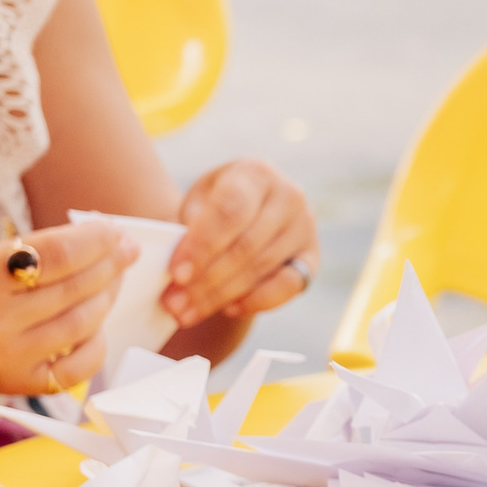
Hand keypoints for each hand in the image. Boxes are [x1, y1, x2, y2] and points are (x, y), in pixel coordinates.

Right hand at [0, 221, 133, 395]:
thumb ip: (26, 253)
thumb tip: (91, 244)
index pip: (60, 254)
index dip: (97, 240)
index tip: (116, 232)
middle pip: (76, 289)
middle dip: (110, 265)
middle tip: (127, 251)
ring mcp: (6, 358)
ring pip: (81, 324)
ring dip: (106, 298)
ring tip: (113, 280)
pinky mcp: (13, 384)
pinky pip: (74, 368)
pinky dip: (94, 345)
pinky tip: (97, 326)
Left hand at [164, 160, 318, 328]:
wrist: (250, 211)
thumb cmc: (217, 206)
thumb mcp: (199, 202)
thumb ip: (191, 228)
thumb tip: (180, 270)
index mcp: (255, 174)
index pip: (230, 212)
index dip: (202, 246)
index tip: (176, 273)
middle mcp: (288, 196)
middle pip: (246, 246)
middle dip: (207, 279)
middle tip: (174, 303)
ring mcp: (305, 227)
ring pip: (261, 268)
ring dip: (222, 296)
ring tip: (187, 312)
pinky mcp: (312, 258)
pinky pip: (288, 286)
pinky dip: (257, 301)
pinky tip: (229, 309)